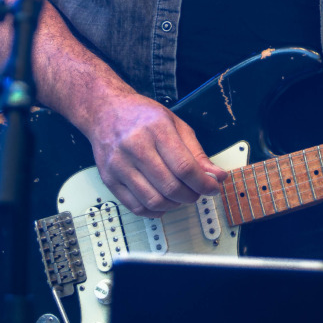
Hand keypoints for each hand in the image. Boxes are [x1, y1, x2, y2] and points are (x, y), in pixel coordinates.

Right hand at [80, 91, 226, 214]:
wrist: (105, 111)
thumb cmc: (142, 116)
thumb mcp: (176, 124)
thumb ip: (196, 152)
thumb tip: (217, 176)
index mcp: (156, 130)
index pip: (185, 167)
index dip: (203, 183)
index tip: (213, 188)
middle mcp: (135, 147)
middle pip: (170, 186)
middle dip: (191, 196)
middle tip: (197, 192)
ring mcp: (119, 165)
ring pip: (153, 200)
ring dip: (174, 205)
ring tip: (180, 197)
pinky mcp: (109, 179)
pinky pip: (135, 207)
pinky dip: (154, 211)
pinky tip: (163, 203)